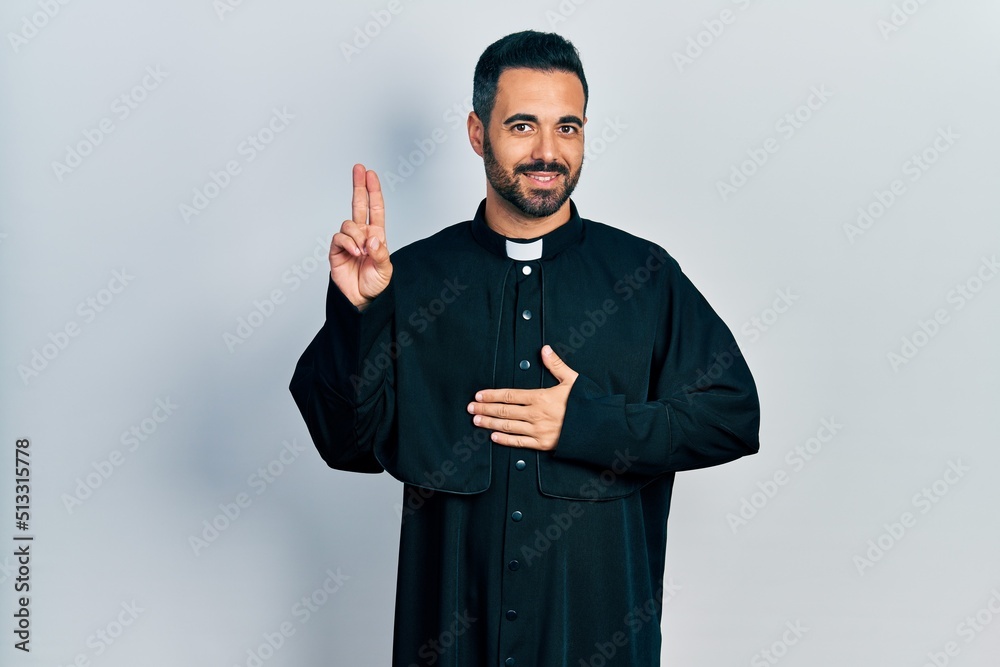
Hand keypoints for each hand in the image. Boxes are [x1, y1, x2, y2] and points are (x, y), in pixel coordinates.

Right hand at [330, 164, 392, 309]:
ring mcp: (348, 242)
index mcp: (376, 236)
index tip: (370, 174)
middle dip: (358, 186)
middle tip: (358, 168)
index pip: (375, 209)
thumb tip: (372, 237)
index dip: (373, 191)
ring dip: (357, 235)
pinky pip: (339, 237)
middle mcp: (362, 235)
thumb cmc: (375, 284)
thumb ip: (380, 253)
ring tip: (362, 252)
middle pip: (358, 205)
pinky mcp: (336, 251)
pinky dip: (348, 243)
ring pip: (348, 224)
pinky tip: (355, 252)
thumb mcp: (385, 269)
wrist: (361, 300)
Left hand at [467, 345, 578, 450]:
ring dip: (490, 424)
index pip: (509, 395)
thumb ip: (556, 365)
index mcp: (540, 397)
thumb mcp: (573, 380)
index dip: (492, 395)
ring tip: (476, 421)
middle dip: (485, 409)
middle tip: (470, 408)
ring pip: (508, 426)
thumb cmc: (587, 403)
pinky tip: (494, 437)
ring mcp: (538, 431)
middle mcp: (535, 414)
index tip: (479, 395)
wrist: (599, 427)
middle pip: (504, 411)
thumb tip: (545, 349)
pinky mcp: (543, 444)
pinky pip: (519, 443)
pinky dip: (505, 440)